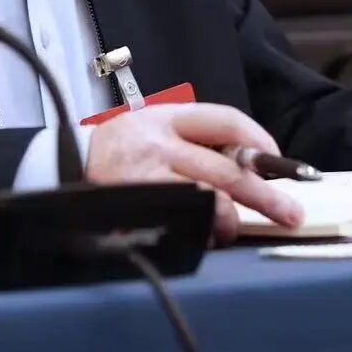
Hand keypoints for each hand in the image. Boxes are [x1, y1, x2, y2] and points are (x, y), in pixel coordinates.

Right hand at [85, 103, 304, 242]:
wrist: (61, 165)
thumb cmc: (120, 151)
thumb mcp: (153, 129)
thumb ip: (195, 140)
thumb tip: (253, 165)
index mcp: (166, 115)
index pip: (225, 119)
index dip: (259, 140)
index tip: (278, 160)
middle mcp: (158, 141)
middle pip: (226, 167)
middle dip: (265, 193)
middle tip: (291, 213)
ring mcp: (146, 175)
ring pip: (208, 197)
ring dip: (231, 219)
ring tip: (236, 230)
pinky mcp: (136, 205)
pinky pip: (182, 220)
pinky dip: (201, 230)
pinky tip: (207, 236)